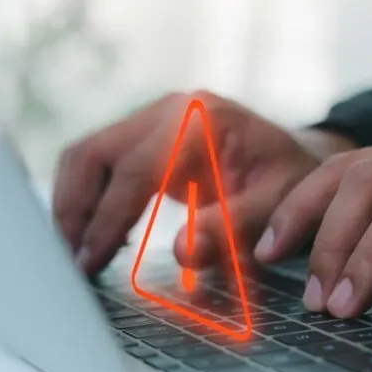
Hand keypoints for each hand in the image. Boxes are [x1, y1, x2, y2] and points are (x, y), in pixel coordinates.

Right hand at [52, 91, 354, 273]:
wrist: (300, 158)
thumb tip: (182, 250)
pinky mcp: (147, 134)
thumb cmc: (291, 181)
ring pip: (86, 153)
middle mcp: (172, 109)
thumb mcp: (275, 206)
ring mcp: (156, 116)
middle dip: (76, 210)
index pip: (137, 168)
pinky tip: (96, 238)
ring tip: (76, 254)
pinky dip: (88, 197)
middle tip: (71, 263)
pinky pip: (100, 160)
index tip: (90, 262)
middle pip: (95, 152)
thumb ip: (233, 227)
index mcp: (203, 119)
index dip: (108, 218)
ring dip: (73, 204)